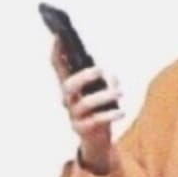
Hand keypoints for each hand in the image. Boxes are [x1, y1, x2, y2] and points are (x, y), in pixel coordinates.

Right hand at [50, 37, 123, 174]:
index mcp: (69, 85)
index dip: (56, 51)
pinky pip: (96, 120)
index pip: (57, 66)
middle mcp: (68, 99)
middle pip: (69, 85)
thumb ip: (102, 79)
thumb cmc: (99, 109)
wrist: (97, 140)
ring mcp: (73, 115)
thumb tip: (108, 75)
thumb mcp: (99, 90)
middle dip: (84, 76)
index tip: (58, 36)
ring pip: (85, 103)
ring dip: (104, 96)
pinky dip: (110, 115)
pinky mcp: (82, 129)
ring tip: (119, 92)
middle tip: (101, 71)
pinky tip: (121, 111)